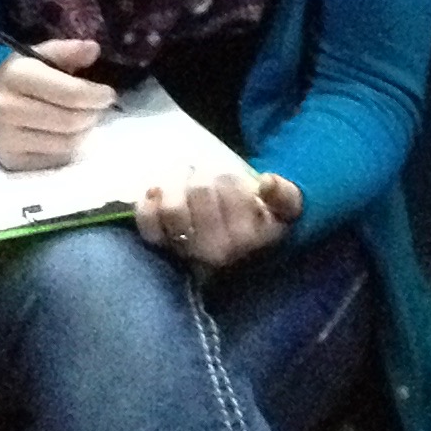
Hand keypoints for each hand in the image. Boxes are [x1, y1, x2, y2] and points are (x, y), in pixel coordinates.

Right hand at [0, 36, 118, 169]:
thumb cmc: (16, 77)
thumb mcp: (36, 56)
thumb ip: (66, 51)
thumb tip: (94, 49)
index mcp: (16, 76)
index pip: (70, 93)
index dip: (96, 95)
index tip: (108, 94)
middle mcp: (8, 109)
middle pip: (71, 121)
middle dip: (92, 114)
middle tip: (96, 107)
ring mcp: (8, 139)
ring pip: (66, 143)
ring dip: (82, 132)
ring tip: (81, 119)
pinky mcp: (12, 161)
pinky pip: (54, 159)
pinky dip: (66, 148)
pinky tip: (63, 135)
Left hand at [135, 164, 301, 268]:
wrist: (238, 254)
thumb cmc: (260, 221)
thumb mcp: (285, 208)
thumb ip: (284, 195)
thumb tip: (266, 182)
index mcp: (249, 241)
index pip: (230, 190)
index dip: (230, 179)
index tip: (234, 182)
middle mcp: (216, 252)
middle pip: (200, 188)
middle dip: (204, 176)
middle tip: (208, 178)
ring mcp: (186, 252)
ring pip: (172, 206)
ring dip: (176, 183)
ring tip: (186, 181)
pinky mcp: (161, 248)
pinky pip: (146, 223)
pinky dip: (146, 202)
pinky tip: (157, 191)